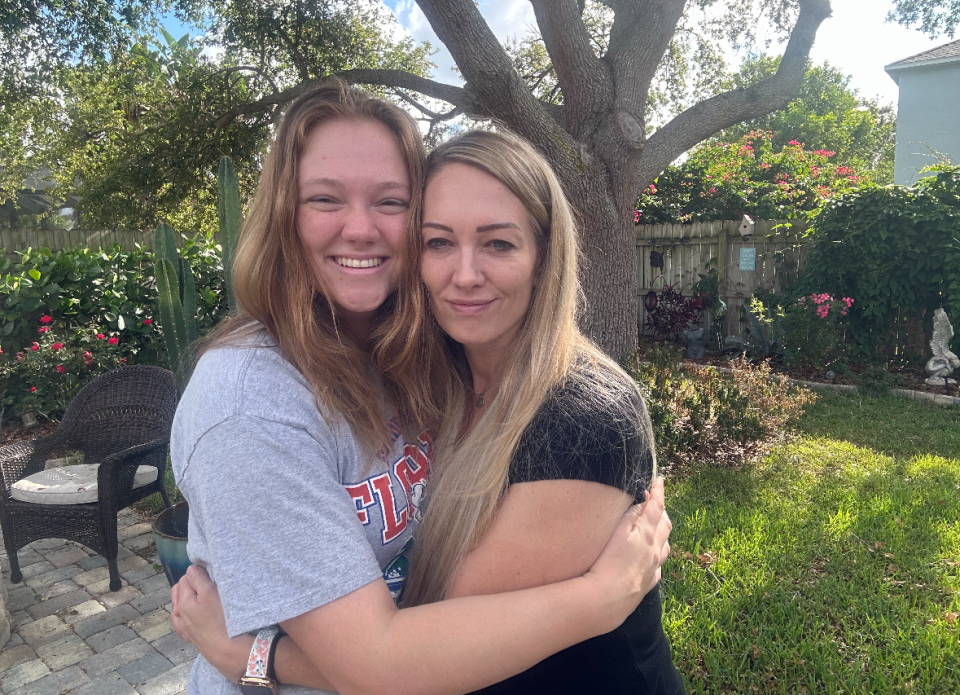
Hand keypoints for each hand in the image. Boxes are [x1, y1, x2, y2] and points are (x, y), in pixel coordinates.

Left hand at [170, 565, 252, 681]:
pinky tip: (194, 614)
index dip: (198, 573)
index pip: (186, 577)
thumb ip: (198, 578)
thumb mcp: (211, 592)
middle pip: (179, 590)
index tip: (210, 574)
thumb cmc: (221, 620)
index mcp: (182, 601)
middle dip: (189, 583)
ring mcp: (183, 627)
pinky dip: (185, 613)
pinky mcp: (190, 637)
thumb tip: (191, 569)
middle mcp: (178, 614)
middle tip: (207, 583)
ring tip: (202, 596)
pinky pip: (182, 621)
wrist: (226, 650)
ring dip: (186, 597)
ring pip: (179, 606)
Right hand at [583, 477, 670, 627]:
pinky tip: (652, 558)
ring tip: (657, 527)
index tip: (660, 480)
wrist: (607, 600)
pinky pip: (658, 567)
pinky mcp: (647, 584)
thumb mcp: (617, 531)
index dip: (659, 492)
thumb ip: (630, 513)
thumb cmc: (607, 562)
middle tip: (656, 501)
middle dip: (662, 511)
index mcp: (647, 534)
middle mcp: (654, 550)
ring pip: (665, 546)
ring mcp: (652, 568)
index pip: (656, 507)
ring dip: (662, 533)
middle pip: (665, 525)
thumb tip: (642, 499)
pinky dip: (657, 556)